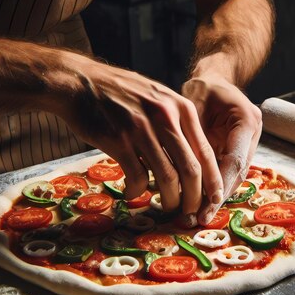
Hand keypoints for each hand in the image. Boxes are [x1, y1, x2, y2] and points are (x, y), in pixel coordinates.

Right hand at [50, 54, 222, 217]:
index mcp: (181, 108)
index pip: (206, 152)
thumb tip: (193, 160)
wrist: (81, 81)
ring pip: (167, 178)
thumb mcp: (159, 98)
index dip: (212, 181)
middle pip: (191, 170)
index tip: (213, 200)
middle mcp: (166, 117)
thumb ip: (177, 123)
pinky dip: (138, 190)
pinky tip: (133, 191)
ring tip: (165, 206)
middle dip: (194, 198)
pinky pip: (138, 177)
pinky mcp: (119, 140)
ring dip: (169, 199)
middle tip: (190, 213)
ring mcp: (142, 129)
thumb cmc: (121, 93)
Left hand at [182, 74, 261, 224]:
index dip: (220, 186)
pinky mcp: (238, 151)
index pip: (235, 160)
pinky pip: (226, 172)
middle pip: (237, 174)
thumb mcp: (193, 104)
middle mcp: (252, 134)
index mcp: (246, 120)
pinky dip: (213, 188)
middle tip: (198, 218)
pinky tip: (197, 204)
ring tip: (195, 216)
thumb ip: (190, 135)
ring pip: (234, 177)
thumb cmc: (203, 88)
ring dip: (216, 197)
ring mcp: (249, 144)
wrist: (215, 79)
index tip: (206, 207)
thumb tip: (176, 168)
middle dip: (218, 198)